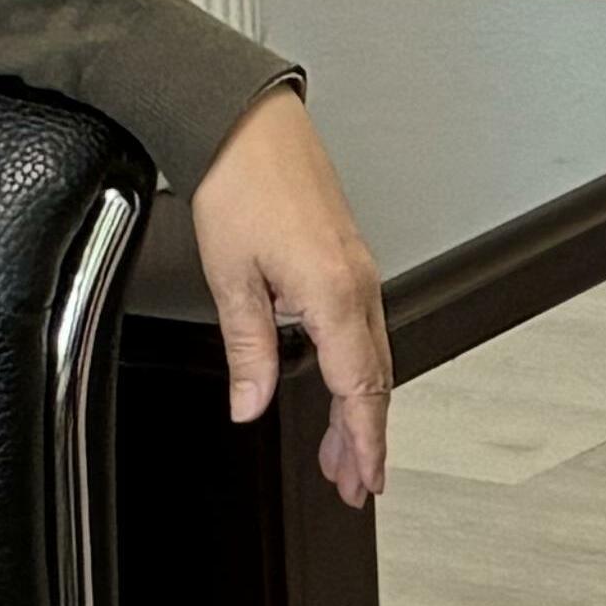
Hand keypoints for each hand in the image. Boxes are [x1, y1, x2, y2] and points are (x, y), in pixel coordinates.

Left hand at [189, 86, 391, 502]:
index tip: (364, 480)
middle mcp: (357, 284)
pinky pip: (364, 328)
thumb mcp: (230, 277)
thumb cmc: (239, 181)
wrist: (247, 122)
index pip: (357, 390)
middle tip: (354, 484)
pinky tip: (338, 384)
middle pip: (374, 380)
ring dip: (359, 408)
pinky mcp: (347, 258)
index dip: (362, 443)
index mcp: (334, 294)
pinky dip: (357, 369)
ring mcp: (357, 270)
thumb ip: (247, 348)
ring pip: (371, 356)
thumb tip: (250, 402)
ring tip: (342, 451)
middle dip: (365, 438)